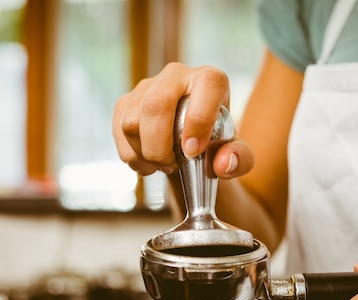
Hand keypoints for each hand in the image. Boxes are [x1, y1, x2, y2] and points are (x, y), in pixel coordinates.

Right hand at [112, 63, 253, 177]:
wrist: (189, 142)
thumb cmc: (216, 143)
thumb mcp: (236, 153)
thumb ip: (239, 158)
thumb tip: (223, 164)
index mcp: (209, 80)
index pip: (207, 85)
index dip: (199, 120)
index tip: (193, 151)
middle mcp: (176, 76)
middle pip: (156, 105)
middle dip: (160, 146)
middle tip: (172, 165)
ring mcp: (146, 87)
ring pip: (131, 122)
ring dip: (145, 154)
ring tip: (163, 164)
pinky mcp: (126, 102)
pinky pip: (118, 131)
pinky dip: (131, 156)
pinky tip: (148, 163)